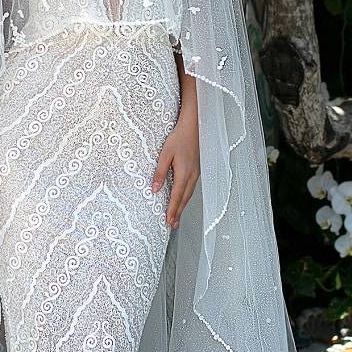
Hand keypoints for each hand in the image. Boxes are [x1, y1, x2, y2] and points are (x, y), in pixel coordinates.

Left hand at [152, 109, 199, 228]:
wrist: (194, 126)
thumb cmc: (179, 137)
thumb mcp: (165, 154)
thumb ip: (159, 172)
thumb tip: (154, 189)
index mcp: (184, 173)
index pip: (176, 196)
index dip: (172, 210)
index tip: (168, 221)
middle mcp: (192, 176)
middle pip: (184, 199)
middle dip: (178, 212)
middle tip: (172, 225)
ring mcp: (196, 173)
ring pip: (189, 194)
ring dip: (182, 206)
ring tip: (176, 216)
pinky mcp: (196, 169)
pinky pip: (191, 188)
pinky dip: (186, 197)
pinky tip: (183, 199)